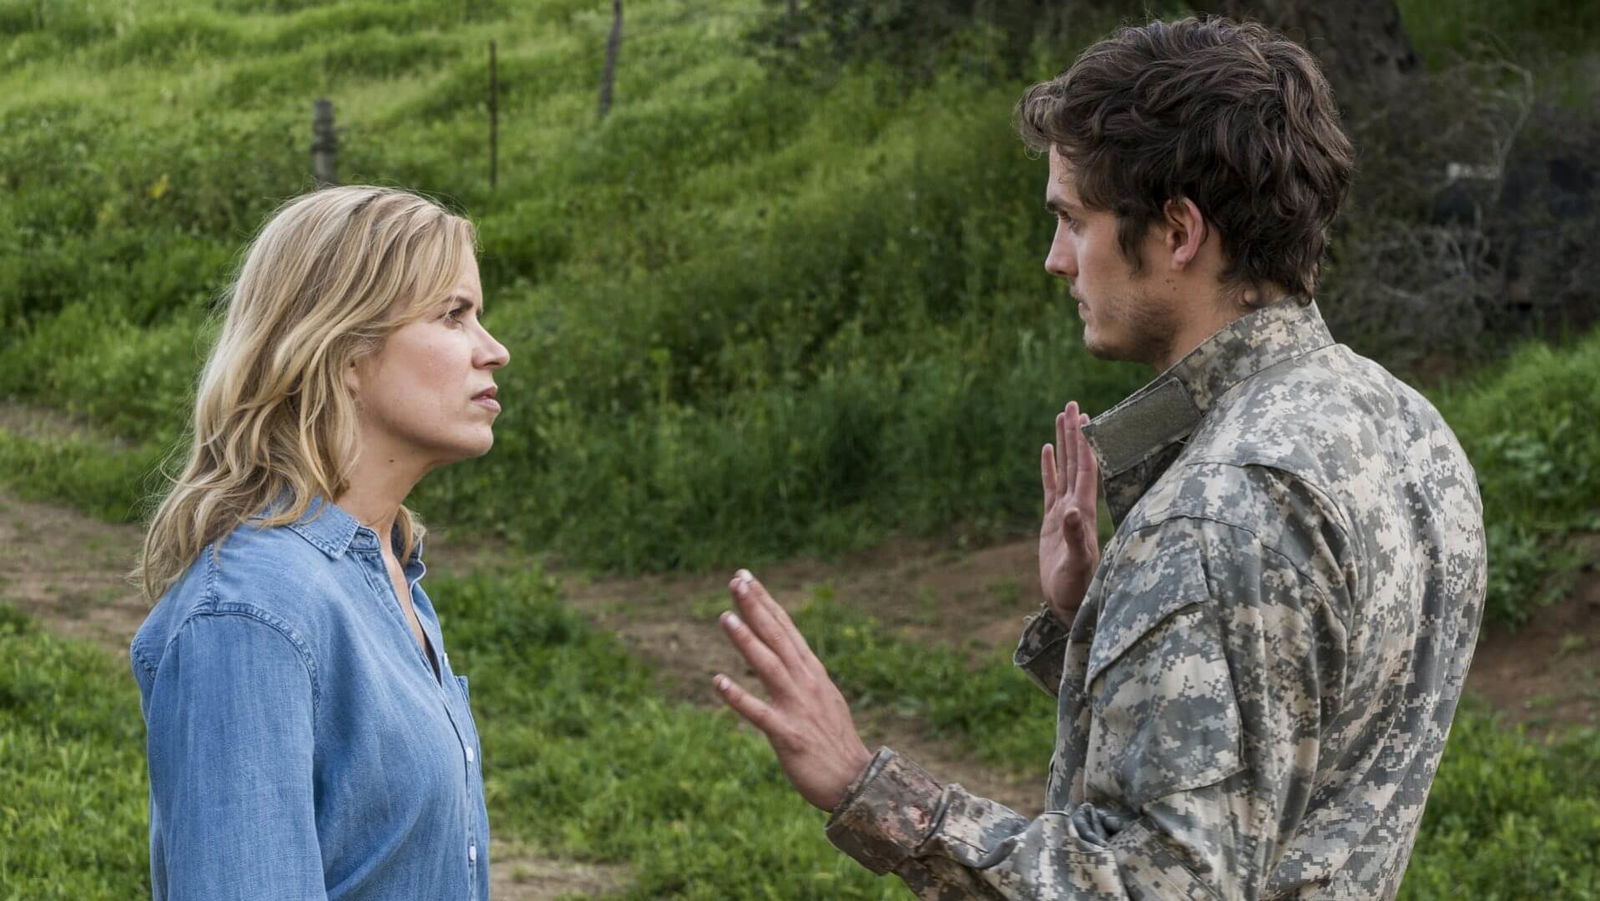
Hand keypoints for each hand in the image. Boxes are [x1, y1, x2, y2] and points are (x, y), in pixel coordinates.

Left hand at [713, 569, 872, 811]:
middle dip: (755, 607)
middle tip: (736, 580)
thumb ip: (805, 674)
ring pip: (768, 666)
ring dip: (746, 641)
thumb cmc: (836, 742)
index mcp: (813, 673)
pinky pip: (759, 713)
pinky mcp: (788, 735)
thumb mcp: (824, 698)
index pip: (786, 629)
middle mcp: (805, 683)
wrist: (858, 783)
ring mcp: (797, 707)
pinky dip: (738, 697)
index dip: (765, 602)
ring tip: (724, 617)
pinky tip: (717, 682)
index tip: (746, 577)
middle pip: (777, 637)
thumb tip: (790, 653)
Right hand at [1039, 401, 1101, 624]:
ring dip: (1063, 443)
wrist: (1071, 603)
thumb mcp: (1077, 563)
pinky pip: (1050, 486)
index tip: (1083, 417)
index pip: (1085, 469)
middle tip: (1072, 404)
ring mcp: (1065, 512)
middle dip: (1074, 433)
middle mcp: (1077, 506)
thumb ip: (1075, 537)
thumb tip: (1070, 511)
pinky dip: (1049, 466)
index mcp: (1084, 511)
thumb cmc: (1077, 587)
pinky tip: (1046, 449)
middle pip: (1076, 461)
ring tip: (1061, 416)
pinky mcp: (1052, 521)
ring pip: (1064, 468)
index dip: (1084, 443)